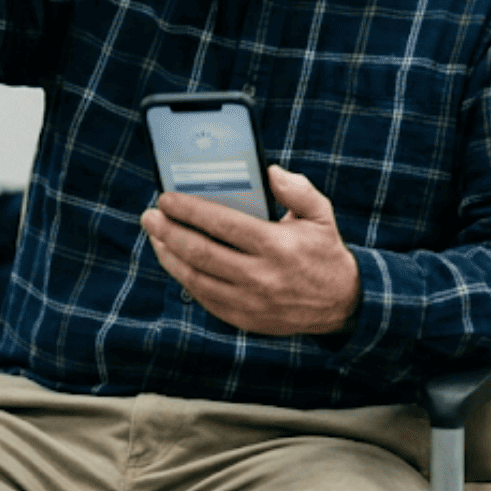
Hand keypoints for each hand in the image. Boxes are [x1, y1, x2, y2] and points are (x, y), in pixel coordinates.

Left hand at [141, 165, 358, 336]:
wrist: (341, 304)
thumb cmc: (324, 252)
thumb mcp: (321, 214)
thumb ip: (297, 189)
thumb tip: (269, 171)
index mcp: (276, 246)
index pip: (222, 224)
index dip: (189, 210)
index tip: (166, 198)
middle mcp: (260, 276)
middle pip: (200, 252)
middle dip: (168, 232)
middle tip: (150, 216)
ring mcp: (250, 302)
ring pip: (195, 278)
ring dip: (169, 256)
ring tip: (156, 237)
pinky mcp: (244, 319)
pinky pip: (204, 297)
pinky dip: (184, 278)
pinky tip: (174, 261)